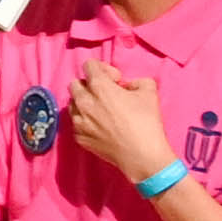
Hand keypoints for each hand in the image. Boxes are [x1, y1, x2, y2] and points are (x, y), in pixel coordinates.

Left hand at [59, 68, 179, 193]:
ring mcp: (78, 121)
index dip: (103, 69)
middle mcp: (83, 101)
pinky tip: (100, 127)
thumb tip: (127, 86)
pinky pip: (76, 123)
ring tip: (101, 110)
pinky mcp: (78, 137)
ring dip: (84, 102)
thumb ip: (137, 81)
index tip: (115, 81)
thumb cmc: (146, 122)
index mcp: (99, 86)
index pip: (89, 65)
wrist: (142, 155)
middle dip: (89, 85)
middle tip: (105, 95)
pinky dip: (85, 121)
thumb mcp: (149, 92)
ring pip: (72, 103)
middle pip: (75, 83)